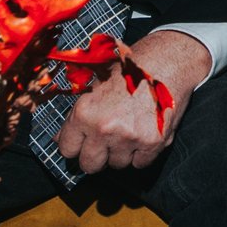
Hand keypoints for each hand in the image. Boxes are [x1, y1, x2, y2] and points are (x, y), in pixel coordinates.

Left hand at [56, 30, 209, 173]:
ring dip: (121, 153)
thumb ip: (77, 117)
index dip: (76, 146)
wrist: (166, 62)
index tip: (83, 143)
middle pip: (89, 165)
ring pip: (117, 165)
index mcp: (85, 112)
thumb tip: (60, 140)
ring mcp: (129, 137)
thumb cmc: (130, 71)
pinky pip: (140, 164)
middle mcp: (104, 128)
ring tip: (129, 132)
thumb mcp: (95, 88)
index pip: (67, 149)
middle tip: (105, 144)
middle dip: (96, 156)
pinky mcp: (153, 142)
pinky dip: (142, 154)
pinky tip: (143, 135)